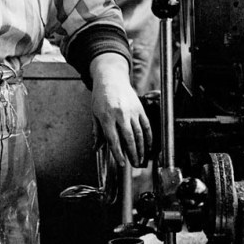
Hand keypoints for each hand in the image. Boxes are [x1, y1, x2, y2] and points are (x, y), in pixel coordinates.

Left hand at [89, 53, 151, 167]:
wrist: (111, 78)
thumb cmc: (100, 97)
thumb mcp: (94, 114)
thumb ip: (97, 132)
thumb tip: (97, 148)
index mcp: (106, 117)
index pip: (113, 140)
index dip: (118, 154)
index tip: (122, 164)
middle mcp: (120, 115)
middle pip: (128, 138)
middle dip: (133, 154)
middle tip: (134, 164)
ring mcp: (132, 111)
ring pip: (139, 133)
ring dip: (142, 148)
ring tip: (141, 158)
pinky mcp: (140, 108)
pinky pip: (146, 125)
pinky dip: (149, 137)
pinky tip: (148, 146)